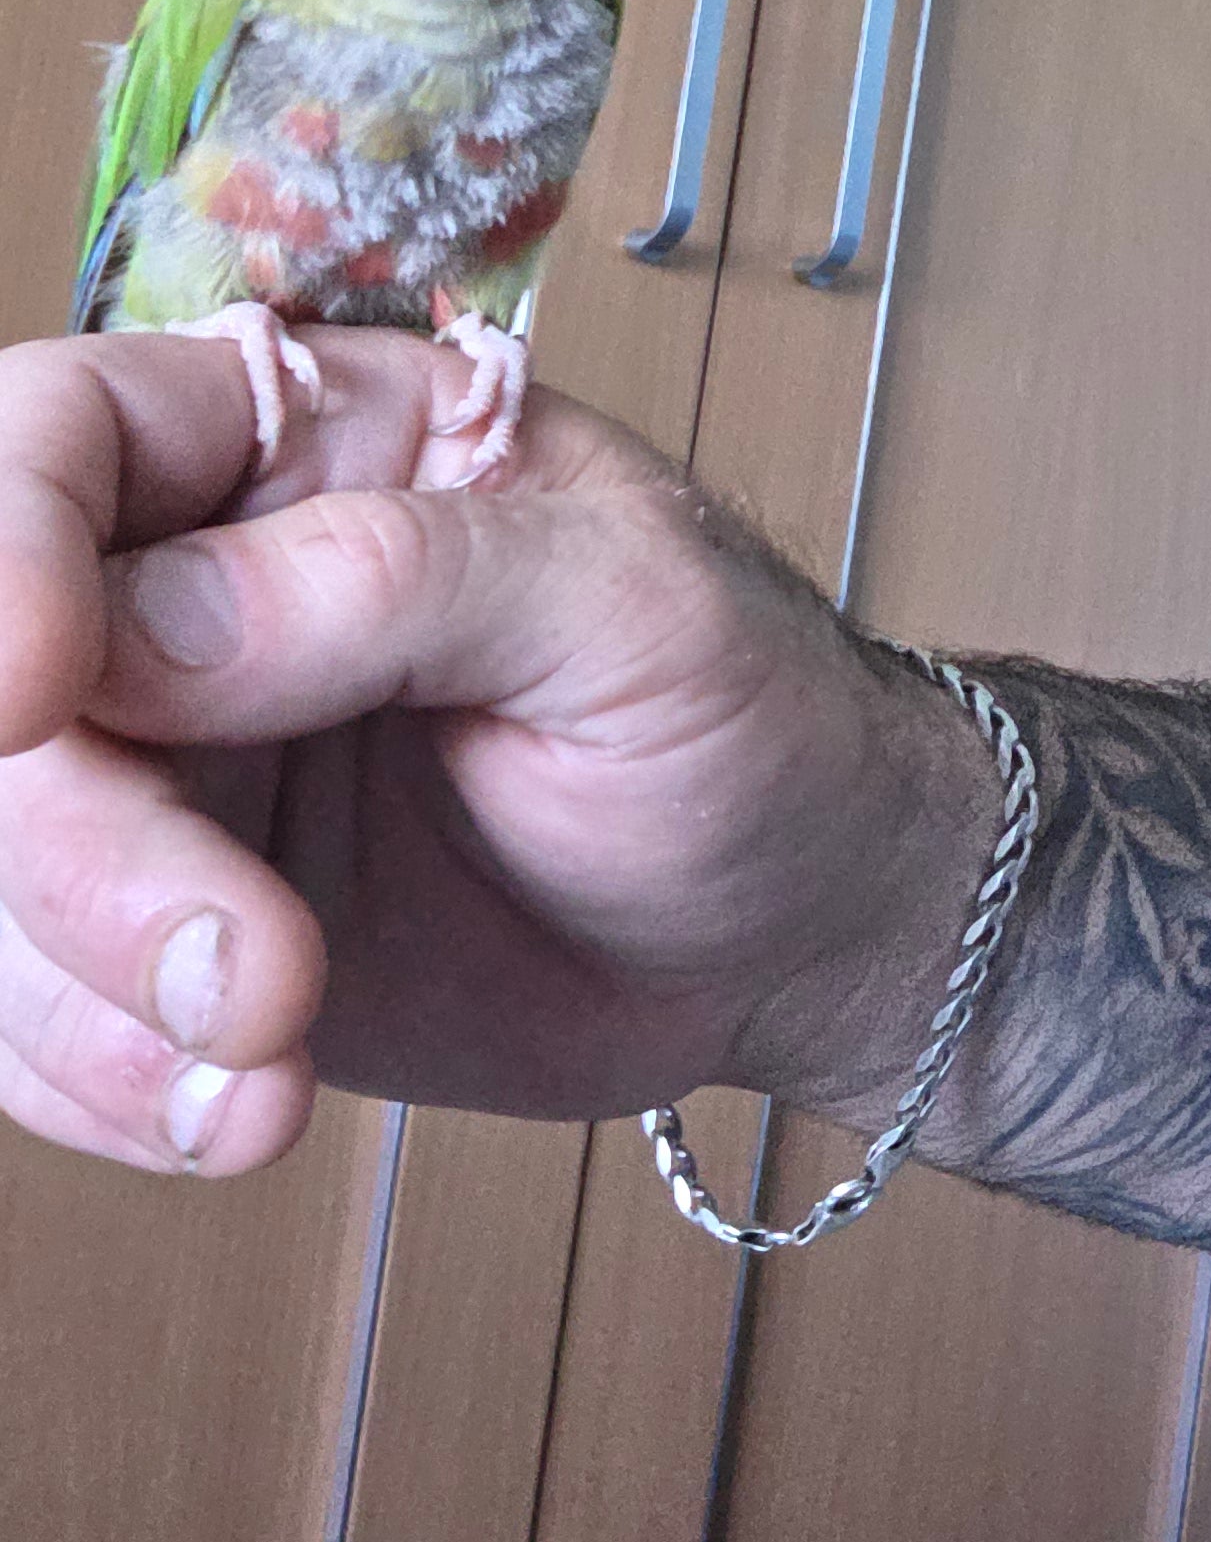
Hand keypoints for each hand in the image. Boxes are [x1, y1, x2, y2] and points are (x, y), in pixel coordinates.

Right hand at [0, 329, 985, 1176]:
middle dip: (83, 851)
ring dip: (89, 990)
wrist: (800, 929)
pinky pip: (27, 1000)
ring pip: (0, 858)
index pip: (58, 437)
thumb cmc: (752, 715)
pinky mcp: (163, 926)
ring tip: (273, 1055)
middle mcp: (192, 586)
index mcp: (308, 440)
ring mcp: (168, 764)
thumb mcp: (632, 608)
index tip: (32, 700)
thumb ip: (401, 581)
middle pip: (7, 693)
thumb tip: (140, 625)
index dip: (3, 550)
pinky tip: (244, 1104)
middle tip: (253, 971)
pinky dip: (102, 1076)